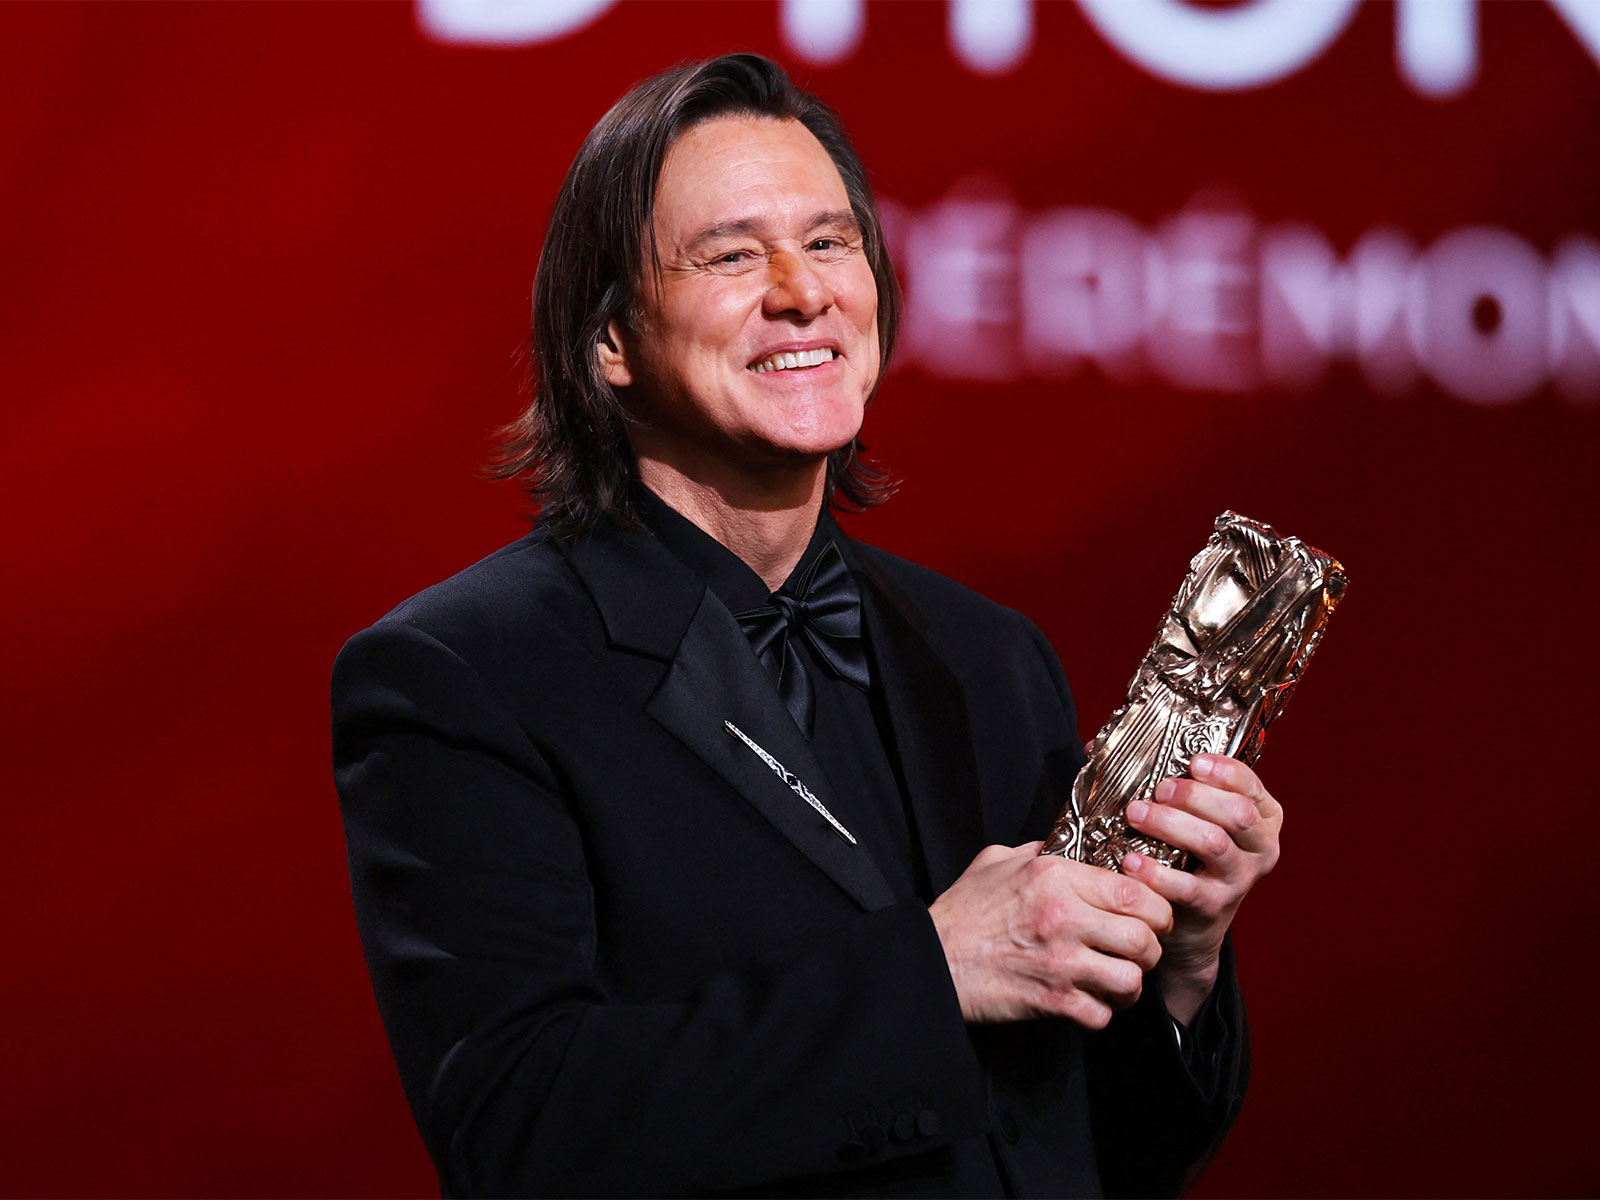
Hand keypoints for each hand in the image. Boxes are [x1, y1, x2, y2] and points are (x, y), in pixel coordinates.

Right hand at [929, 841, 1172, 1028]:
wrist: (932, 960)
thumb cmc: (962, 911)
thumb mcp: (996, 861)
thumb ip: (1037, 851)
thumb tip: (1067, 846)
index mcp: (1054, 875)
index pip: (1135, 891)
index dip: (1155, 907)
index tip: (1151, 916)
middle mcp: (1063, 916)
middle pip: (1144, 937)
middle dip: (1150, 949)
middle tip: (1140, 952)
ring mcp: (1059, 962)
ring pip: (1131, 979)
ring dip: (1129, 985)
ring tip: (1118, 981)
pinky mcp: (1051, 1001)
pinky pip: (1102, 1015)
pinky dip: (1102, 1013)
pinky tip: (1090, 1003)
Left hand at [1121, 753, 1281, 1023]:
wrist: (1192, 919)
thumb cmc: (1187, 852)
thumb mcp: (1191, 815)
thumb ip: (1161, 779)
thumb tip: (1097, 747)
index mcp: (1261, 815)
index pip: (1251, 784)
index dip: (1224, 770)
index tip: (1193, 761)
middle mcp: (1260, 846)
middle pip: (1237, 813)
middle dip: (1195, 796)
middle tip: (1159, 789)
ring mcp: (1239, 878)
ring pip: (1214, 844)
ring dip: (1171, 824)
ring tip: (1136, 814)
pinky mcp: (1214, 906)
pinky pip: (1187, 888)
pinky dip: (1156, 873)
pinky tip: (1131, 860)